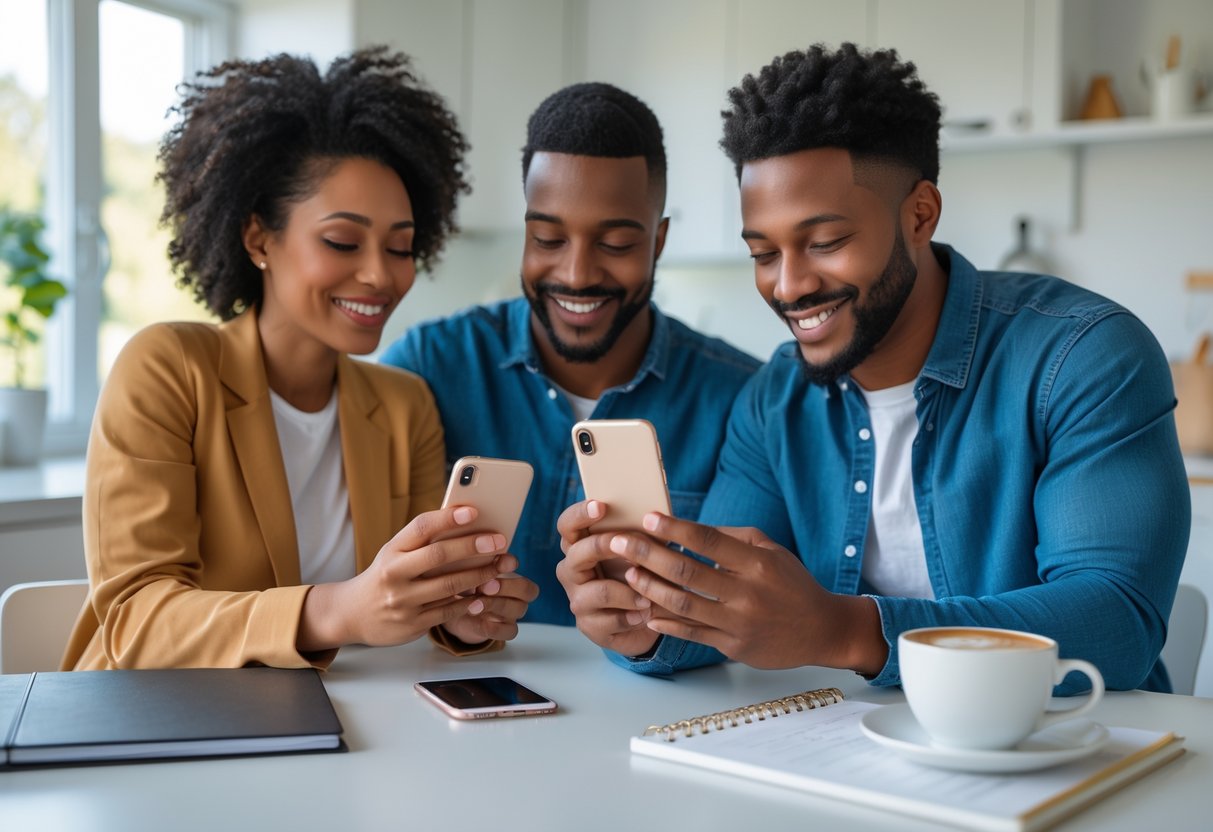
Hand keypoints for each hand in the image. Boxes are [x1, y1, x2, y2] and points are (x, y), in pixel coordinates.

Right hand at [297, 505, 515, 650]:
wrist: (352, 613)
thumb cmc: (385, 576)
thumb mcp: (394, 553)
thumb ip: (423, 541)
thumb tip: (464, 519)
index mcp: (392, 550)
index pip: (421, 528)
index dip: (448, 518)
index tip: (474, 511)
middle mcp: (394, 574)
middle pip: (438, 556)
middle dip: (472, 546)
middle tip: (498, 541)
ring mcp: (402, 601)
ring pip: (448, 586)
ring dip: (478, 576)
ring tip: (498, 568)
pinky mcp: (411, 624)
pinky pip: (447, 612)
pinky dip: (468, 603)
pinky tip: (483, 596)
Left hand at [441, 570, 538, 643]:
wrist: (450, 613)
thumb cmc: (459, 583)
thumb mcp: (461, 571)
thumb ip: (468, 561)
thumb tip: (465, 542)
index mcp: (509, 575)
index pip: (518, 566)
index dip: (509, 564)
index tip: (494, 561)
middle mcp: (516, 595)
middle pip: (526, 589)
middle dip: (505, 586)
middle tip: (483, 586)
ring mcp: (512, 614)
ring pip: (518, 609)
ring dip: (496, 605)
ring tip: (473, 604)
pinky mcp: (504, 630)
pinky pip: (510, 631)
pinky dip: (494, 626)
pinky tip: (477, 620)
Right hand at [555, 500, 659, 656]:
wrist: (646, 618)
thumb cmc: (641, 576)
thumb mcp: (643, 553)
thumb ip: (643, 536)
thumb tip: (659, 519)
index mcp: (580, 546)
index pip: (568, 525)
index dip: (580, 514)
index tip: (601, 506)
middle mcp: (572, 571)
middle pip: (576, 553)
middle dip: (604, 546)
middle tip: (629, 548)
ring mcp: (578, 600)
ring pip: (598, 591)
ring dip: (628, 592)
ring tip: (649, 596)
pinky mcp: (589, 626)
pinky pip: (610, 620)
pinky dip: (632, 617)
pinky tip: (645, 615)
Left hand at [609, 513, 885, 672]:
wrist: (822, 630)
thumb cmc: (792, 584)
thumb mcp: (771, 551)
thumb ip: (732, 538)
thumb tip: (690, 529)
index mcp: (757, 564)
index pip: (708, 541)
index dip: (675, 529)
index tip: (648, 517)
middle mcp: (746, 593)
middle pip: (687, 572)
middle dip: (648, 555)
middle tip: (619, 543)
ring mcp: (738, 623)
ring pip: (683, 604)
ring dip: (650, 589)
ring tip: (627, 574)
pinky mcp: (733, 646)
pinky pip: (692, 633)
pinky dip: (666, 622)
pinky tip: (645, 611)